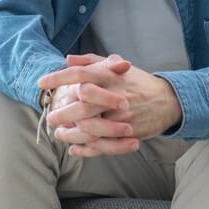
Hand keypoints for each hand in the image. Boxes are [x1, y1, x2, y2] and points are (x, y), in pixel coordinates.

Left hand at [39, 54, 182, 157]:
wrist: (167, 101)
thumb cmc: (136, 82)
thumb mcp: (116, 66)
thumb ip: (91, 61)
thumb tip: (68, 59)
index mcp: (111, 76)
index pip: (80, 75)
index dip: (59, 78)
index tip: (42, 83)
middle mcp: (116, 96)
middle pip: (82, 106)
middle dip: (62, 114)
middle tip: (50, 118)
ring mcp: (122, 117)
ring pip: (90, 130)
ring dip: (71, 134)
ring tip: (60, 134)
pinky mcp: (128, 135)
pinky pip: (103, 146)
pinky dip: (86, 149)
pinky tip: (74, 148)